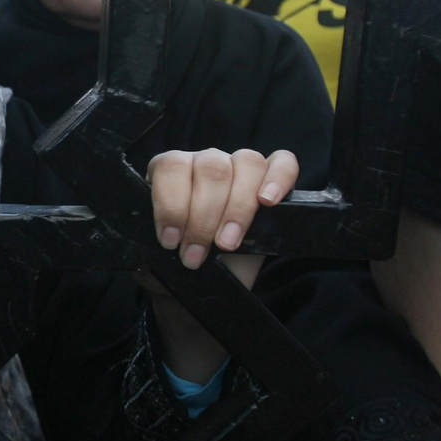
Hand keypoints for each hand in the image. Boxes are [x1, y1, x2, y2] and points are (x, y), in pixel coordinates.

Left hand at [148, 148, 297, 267]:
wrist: (205, 279)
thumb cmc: (179, 260)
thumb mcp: (158, 250)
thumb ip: (156, 237)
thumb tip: (166, 238)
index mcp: (172, 170)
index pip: (172, 166)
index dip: (171, 204)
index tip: (171, 240)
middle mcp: (206, 161)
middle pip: (212, 169)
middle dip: (203, 219)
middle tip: (195, 255)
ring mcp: (240, 166)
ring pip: (247, 163)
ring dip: (238, 208)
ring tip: (228, 243)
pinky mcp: (272, 180)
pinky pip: (283, 163)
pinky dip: (279, 178)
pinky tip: (268, 201)